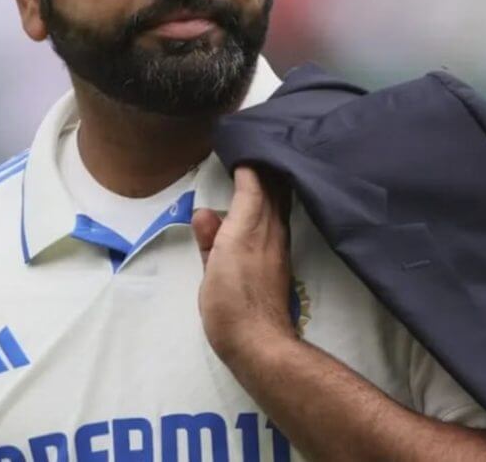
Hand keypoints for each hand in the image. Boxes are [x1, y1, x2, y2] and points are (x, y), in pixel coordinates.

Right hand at [191, 165, 297, 361]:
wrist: (259, 342)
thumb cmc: (230, 303)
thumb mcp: (211, 267)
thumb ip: (209, 238)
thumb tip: (205, 213)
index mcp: (251, 225)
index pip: (255, 181)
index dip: (249, 161)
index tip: (240, 143)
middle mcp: (270, 230)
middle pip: (274, 188)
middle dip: (265, 166)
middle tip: (254, 147)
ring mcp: (280, 245)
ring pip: (280, 203)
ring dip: (271, 183)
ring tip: (260, 166)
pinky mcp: (281, 261)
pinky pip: (279, 220)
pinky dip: (272, 204)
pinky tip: (263, 204)